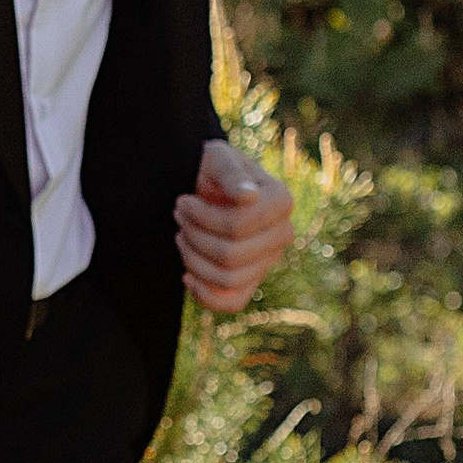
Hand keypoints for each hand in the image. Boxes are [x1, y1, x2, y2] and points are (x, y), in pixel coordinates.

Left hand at [176, 142, 293, 313]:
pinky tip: (187, 276)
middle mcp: (283, 233)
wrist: (207, 184)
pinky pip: (233, 303)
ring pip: (227, 280)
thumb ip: (231, 175)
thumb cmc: (212, 167)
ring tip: (181, 235)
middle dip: (194, 237)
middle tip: (179, 216)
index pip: (238, 226)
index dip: (202, 218)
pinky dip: (205, 295)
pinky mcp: (252, 279)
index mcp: (281, 201)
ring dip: (193, 260)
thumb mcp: (218, 159)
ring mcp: (269, 260)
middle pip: (231, 256)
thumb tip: (248, 197)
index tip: (183, 201)